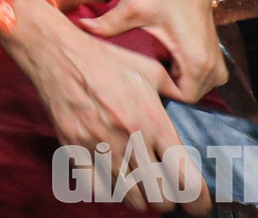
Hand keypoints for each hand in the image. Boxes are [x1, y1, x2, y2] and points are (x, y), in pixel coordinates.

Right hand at [1, 0, 208, 214]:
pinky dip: (109, 192)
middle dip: (169, 199)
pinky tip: (112, 180)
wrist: (58, 55)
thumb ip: (174, 95)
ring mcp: (100, 148)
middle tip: (166, 190)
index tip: (199, 204)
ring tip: (141, 186)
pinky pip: (97, 190)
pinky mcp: (74, 150)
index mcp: (153, 121)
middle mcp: (129, 139)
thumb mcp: (150, 71)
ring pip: (130, 199)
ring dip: (141, 198)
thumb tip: (190, 111)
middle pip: (160, 197)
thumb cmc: (105, 60)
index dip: (198, 200)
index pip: (185, 178)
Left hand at [80, 0, 224, 101]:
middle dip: (163, 89)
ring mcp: (218, 66)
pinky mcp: (215, 60)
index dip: (158, 92)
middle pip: (186, 96)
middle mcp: (213, 69)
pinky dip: (181, 77)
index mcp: (197, 62)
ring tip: (148, 69)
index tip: (137, 78)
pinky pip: (198, 81)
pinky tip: (161, 64)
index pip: (180, 98)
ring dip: (172, 83)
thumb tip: (81, 28)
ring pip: (192, 90)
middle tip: (138, 75)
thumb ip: (108, 23)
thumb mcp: (134, 7)